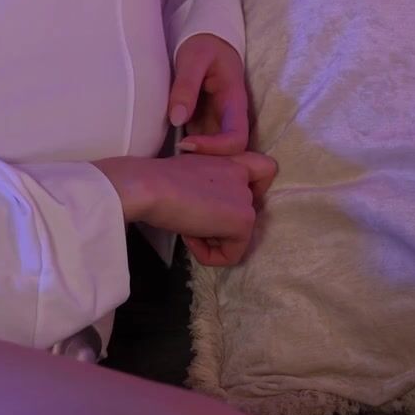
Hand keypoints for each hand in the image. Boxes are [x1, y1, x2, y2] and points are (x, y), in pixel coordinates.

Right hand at [94, 151, 276, 265]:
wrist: (149, 186)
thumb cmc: (155, 177)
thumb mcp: (188, 171)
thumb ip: (208, 183)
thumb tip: (203, 207)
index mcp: (231, 159)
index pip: (265, 169)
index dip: (252, 190)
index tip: (223, 200)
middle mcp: (243, 176)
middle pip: (245, 213)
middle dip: (218, 224)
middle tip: (190, 220)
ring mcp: (246, 199)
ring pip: (237, 235)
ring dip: (210, 238)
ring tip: (185, 227)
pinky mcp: (243, 221)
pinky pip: (233, 254)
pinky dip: (209, 255)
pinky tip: (189, 239)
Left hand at [168, 33, 249, 155]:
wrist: (207, 40)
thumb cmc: (203, 45)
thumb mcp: (194, 58)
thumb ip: (185, 86)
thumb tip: (177, 118)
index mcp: (234, 103)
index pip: (237, 139)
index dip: (216, 149)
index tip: (186, 144)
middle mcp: (228, 118)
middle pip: (227, 154)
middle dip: (204, 161)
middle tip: (173, 159)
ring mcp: (216, 122)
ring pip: (213, 153)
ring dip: (194, 160)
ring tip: (167, 160)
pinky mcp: (202, 123)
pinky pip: (199, 144)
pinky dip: (186, 151)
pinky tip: (167, 150)